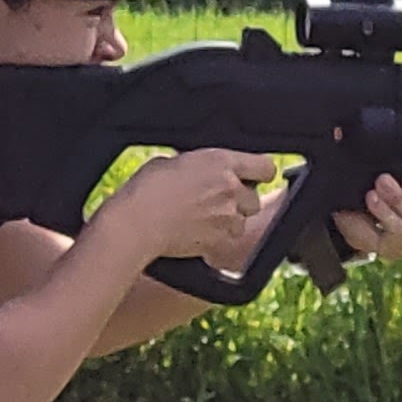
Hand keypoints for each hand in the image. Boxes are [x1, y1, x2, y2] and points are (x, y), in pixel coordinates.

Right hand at [113, 141, 277, 275]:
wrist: (136, 223)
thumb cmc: (146, 190)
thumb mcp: (172, 161)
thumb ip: (197, 164)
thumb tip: (201, 168)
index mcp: (221, 162)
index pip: (265, 167)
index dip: (259, 173)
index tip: (252, 176)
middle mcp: (230, 189)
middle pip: (254, 198)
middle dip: (240, 200)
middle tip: (216, 200)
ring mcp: (227, 217)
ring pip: (242, 221)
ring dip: (229, 220)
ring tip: (202, 218)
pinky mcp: (219, 240)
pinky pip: (227, 238)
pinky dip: (217, 237)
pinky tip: (196, 231)